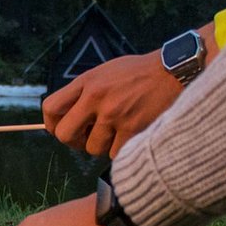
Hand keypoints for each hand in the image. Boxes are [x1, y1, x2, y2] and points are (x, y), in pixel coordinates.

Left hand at [42, 50, 180, 157]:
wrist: (174, 70)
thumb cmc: (138, 74)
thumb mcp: (104, 73)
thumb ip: (83, 93)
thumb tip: (65, 119)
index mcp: (86, 83)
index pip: (50, 107)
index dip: (51, 124)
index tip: (60, 129)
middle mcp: (95, 98)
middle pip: (65, 135)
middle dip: (74, 141)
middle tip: (86, 138)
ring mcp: (114, 115)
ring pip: (92, 148)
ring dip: (102, 146)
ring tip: (116, 132)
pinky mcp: (133, 129)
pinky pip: (115, 154)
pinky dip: (121, 150)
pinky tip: (130, 136)